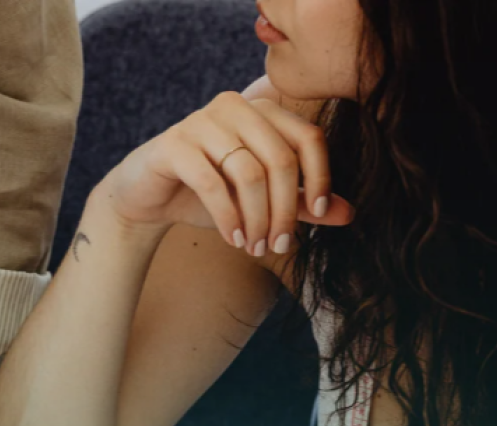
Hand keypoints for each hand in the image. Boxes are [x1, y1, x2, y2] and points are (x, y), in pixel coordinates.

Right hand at [97, 91, 354, 258]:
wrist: (148, 197)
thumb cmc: (209, 194)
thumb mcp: (261, 200)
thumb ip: (301, 202)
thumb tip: (348, 213)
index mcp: (262, 111)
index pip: (308, 137)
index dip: (320, 177)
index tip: (316, 213)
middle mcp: (234, 107)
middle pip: (280, 158)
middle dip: (284, 210)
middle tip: (278, 245)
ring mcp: (201, 122)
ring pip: (249, 173)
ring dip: (257, 219)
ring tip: (255, 247)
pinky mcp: (175, 145)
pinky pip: (213, 183)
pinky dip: (228, 217)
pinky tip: (233, 239)